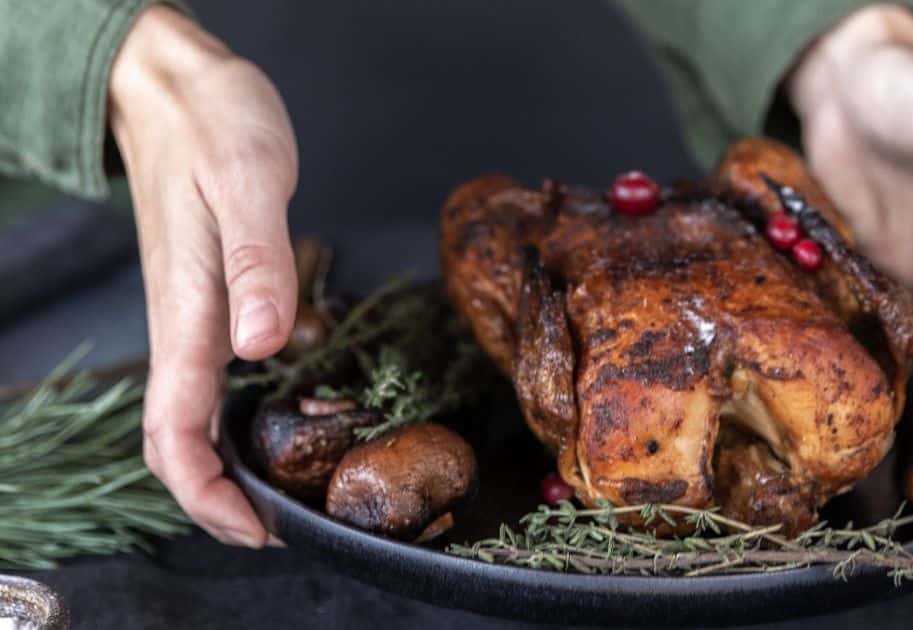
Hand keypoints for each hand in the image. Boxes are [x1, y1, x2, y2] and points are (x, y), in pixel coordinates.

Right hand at [109, 6, 297, 545]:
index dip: (207, 493)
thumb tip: (262, 346)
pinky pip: (209, 379)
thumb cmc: (214, 124)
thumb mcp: (250, 180)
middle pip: (177, 439)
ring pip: (191, 414)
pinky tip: (272, 424)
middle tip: (280, 531)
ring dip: (226, 467)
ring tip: (281, 498)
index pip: (175, 428)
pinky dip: (233, 421)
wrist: (177, 88)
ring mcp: (192, 313)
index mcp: (188, 308)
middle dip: (219, 499)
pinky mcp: (208, 297)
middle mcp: (184, 323)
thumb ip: (258, 264)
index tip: (254, 531)